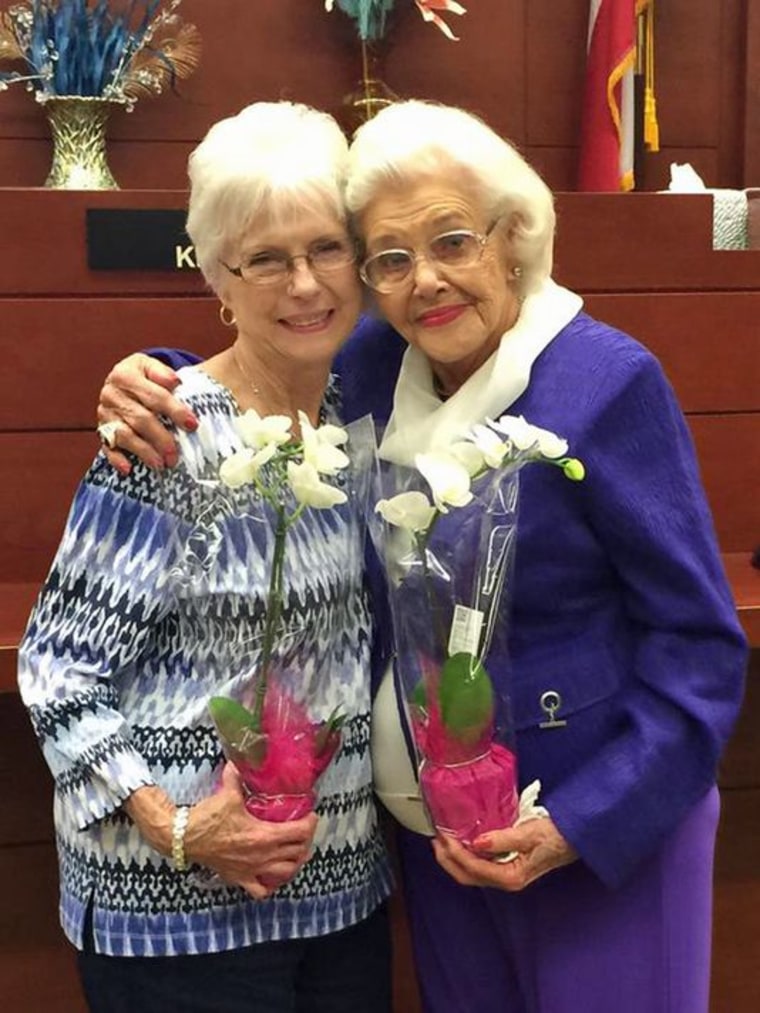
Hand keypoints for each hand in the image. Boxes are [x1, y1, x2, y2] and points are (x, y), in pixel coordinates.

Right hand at [96, 353, 196, 473]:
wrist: (123, 382)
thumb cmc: (144, 377)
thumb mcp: (152, 367)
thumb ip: (163, 373)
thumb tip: (174, 382)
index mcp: (125, 375)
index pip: (154, 396)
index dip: (175, 411)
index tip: (192, 425)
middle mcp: (111, 394)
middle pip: (140, 419)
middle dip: (161, 438)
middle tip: (175, 454)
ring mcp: (105, 414)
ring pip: (124, 435)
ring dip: (143, 452)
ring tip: (160, 464)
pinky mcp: (101, 431)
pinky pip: (107, 447)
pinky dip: (117, 459)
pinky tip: (129, 469)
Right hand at [126, 765, 317, 900]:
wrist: (183, 838)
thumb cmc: (207, 818)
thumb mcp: (227, 794)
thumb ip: (237, 777)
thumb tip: (239, 761)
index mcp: (263, 836)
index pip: (299, 833)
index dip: (310, 823)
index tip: (311, 814)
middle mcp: (261, 856)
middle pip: (297, 853)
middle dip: (306, 840)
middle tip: (304, 829)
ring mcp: (251, 870)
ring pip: (285, 873)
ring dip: (295, 861)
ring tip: (295, 850)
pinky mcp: (239, 878)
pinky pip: (261, 889)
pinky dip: (271, 883)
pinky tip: (272, 873)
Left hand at [431, 816, 576, 891]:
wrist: (577, 838)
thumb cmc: (558, 836)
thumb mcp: (531, 834)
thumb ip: (503, 839)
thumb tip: (477, 842)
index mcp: (512, 876)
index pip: (474, 868)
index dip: (455, 853)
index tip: (443, 836)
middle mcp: (507, 880)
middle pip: (468, 876)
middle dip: (448, 860)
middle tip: (436, 840)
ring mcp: (507, 875)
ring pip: (472, 873)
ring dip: (454, 859)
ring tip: (443, 841)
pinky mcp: (508, 866)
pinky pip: (481, 865)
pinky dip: (466, 856)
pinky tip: (463, 843)